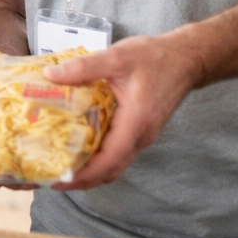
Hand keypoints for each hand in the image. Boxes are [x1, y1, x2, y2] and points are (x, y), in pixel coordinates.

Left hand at [45, 34, 197, 190]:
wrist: (187, 59)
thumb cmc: (156, 58)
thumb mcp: (117, 56)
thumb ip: (84, 66)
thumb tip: (51, 75)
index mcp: (136, 122)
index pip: (109, 160)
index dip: (84, 174)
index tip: (59, 181)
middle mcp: (141, 135)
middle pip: (111, 169)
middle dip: (82, 179)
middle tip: (51, 179)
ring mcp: (142, 135)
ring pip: (115, 163)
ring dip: (90, 171)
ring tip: (60, 168)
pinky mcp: (140, 130)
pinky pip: (118, 151)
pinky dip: (98, 158)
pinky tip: (78, 149)